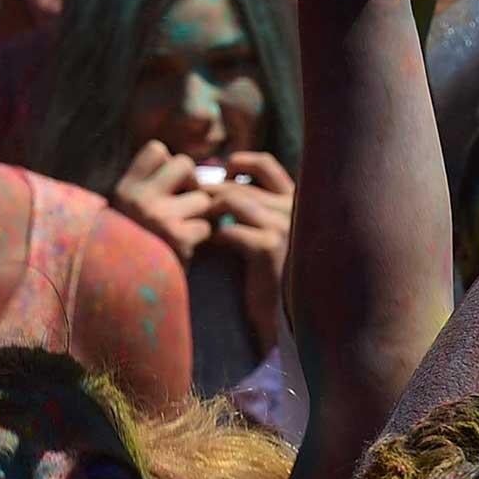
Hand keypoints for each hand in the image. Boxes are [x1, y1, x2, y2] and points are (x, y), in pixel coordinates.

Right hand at [113, 142, 214, 261]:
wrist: (127, 295)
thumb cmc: (137, 249)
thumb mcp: (132, 212)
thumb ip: (152, 186)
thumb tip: (188, 164)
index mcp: (123, 189)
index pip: (157, 150)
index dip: (170, 166)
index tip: (170, 187)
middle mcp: (137, 199)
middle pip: (185, 164)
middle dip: (192, 184)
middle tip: (185, 208)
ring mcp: (157, 217)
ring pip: (203, 197)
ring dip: (201, 215)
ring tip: (184, 232)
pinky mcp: (177, 238)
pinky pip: (207, 226)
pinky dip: (203, 238)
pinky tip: (187, 250)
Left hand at [206, 152, 294, 351]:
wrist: (276, 315)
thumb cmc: (264, 274)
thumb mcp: (261, 232)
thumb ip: (249, 207)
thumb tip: (215, 181)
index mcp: (293, 202)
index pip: (266, 165)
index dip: (238, 163)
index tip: (219, 174)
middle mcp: (292, 209)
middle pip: (239, 185)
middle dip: (207, 193)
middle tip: (186, 206)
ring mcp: (283, 226)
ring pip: (232, 201)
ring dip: (206, 212)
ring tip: (193, 227)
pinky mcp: (269, 247)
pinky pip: (229, 229)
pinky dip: (211, 236)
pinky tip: (203, 248)